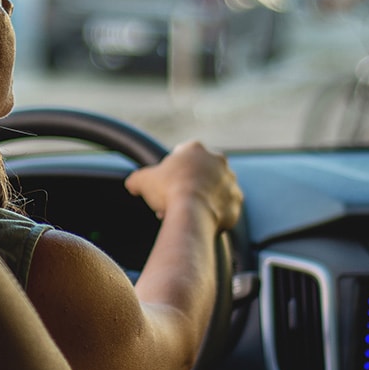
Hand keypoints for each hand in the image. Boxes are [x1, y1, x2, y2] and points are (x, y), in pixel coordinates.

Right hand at [124, 140, 242, 231]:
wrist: (192, 213)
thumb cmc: (168, 191)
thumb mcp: (143, 180)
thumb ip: (137, 178)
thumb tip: (132, 184)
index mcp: (196, 149)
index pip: (183, 157)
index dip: (172, 173)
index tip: (166, 186)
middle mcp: (218, 161)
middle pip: (200, 173)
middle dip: (189, 185)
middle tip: (175, 201)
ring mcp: (230, 180)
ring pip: (214, 189)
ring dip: (203, 198)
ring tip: (187, 214)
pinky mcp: (236, 200)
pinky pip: (225, 207)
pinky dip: (215, 213)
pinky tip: (201, 220)